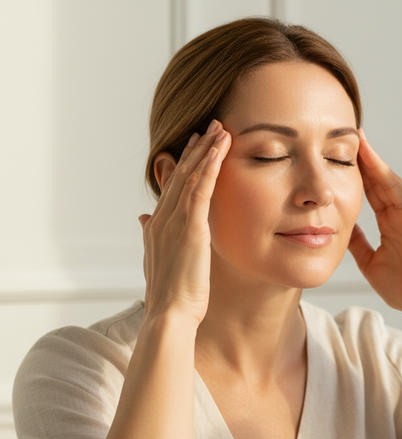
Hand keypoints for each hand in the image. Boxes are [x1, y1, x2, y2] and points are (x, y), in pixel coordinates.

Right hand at [138, 120, 230, 325]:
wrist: (169, 313)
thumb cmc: (169, 293)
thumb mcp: (158, 259)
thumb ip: (151, 234)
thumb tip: (143, 217)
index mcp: (157, 225)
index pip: (172, 185)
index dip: (185, 162)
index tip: (196, 143)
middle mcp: (163, 218)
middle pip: (182, 174)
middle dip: (197, 148)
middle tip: (211, 125)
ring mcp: (175, 222)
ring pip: (192, 177)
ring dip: (207, 150)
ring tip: (220, 129)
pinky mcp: (191, 229)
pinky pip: (201, 191)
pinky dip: (210, 168)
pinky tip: (220, 151)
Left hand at [348, 130, 401, 319]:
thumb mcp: (369, 262)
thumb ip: (357, 243)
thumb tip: (339, 227)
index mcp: (387, 224)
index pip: (369, 193)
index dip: (356, 174)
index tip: (341, 154)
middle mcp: (400, 216)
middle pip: (379, 182)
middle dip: (365, 160)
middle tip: (351, 137)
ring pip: (395, 185)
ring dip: (381, 164)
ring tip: (367, 143)